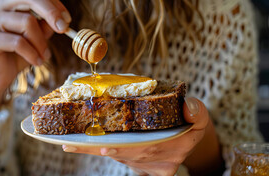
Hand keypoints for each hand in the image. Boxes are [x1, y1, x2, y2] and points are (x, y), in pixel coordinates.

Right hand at [0, 0, 71, 116]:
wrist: (1, 73)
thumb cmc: (22, 51)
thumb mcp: (40, 34)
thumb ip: (48, 22)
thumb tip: (62, 17)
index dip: (56, 4)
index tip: (67, 20)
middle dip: (52, 13)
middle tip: (64, 29)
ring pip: (27, 22)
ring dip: (41, 42)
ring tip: (44, 56)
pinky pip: (18, 42)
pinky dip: (32, 54)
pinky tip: (36, 61)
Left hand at [63, 98, 215, 175]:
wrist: (188, 135)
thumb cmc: (191, 122)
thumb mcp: (201, 117)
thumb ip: (198, 112)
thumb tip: (189, 108)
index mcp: (167, 151)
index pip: (142, 151)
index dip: (123, 150)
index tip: (105, 147)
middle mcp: (150, 159)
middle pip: (120, 153)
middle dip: (95, 148)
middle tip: (72, 142)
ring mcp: (139, 161)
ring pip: (112, 153)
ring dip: (90, 148)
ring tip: (68, 141)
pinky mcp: (131, 158)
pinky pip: (111, 152)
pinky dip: (92, 147)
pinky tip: (73, 142)